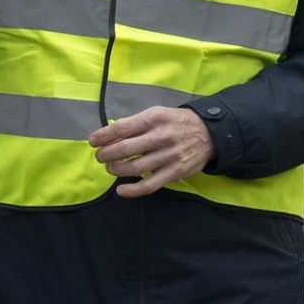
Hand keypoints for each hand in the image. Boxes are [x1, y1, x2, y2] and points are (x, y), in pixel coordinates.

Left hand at [90, 106, 215, 198]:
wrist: (210, 134)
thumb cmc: (178, 122)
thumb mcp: (159, 113)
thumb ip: (136, 122)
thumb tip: (112, 130)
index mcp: (155, 118)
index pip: (122, 128)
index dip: (103, 136)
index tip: (93, 141)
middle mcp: (161, 136)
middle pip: (124, 149)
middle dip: (106, 154)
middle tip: (101, 156)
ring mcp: (168, 156)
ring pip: (134, 168)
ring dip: (116, 170)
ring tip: (111, 168)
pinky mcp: (174, 172)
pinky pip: (149, 185)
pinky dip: (131, 190)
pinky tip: (121, 190)